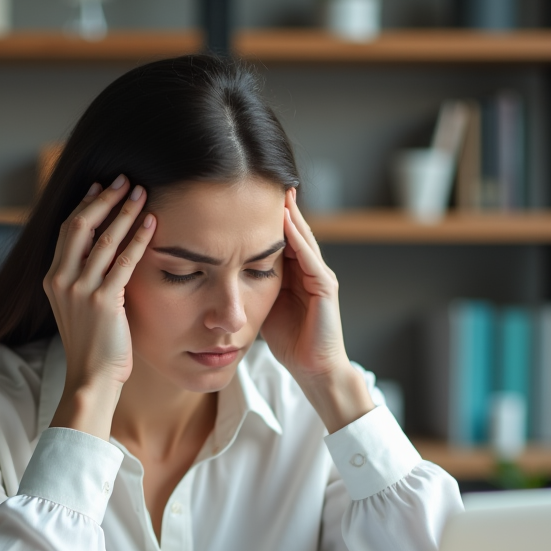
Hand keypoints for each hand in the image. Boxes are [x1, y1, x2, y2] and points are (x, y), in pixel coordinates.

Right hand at [44, 175, 156, 438]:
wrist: (91, 379)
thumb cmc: (94, 346)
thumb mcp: (81, 307)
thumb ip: (88, 279)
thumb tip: (107, 253)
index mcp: (53, 279)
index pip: (67, 231)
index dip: (85, 205)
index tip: (102, 187)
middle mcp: (60, 280)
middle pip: (79, 225)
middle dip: (104, 199)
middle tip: (124, 181)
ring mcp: (79, 291)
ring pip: (102, 239)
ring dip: (124, 212)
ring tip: (142, 194)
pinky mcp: (102, 302)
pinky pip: (123, 262)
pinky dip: (138, 239)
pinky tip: (151, 224)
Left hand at [261, 188, 373, 431]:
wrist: (314, 369)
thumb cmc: (290, 342)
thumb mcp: (264, 306)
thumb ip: (251, 286)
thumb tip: (223, 272)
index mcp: (295, 274)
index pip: (280, 239)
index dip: (265, 219)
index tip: (247, 198)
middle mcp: (310, 270)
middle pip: (293, 231)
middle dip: (281, 208)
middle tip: (265, 181)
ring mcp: (320, 276)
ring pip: (303, 239)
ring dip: (290, 216)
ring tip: (277, 194)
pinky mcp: (326, 287)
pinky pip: (310, 258)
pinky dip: (298, 240)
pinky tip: (285, 224)